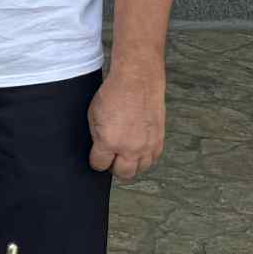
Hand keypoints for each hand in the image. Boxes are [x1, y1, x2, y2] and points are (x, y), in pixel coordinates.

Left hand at [88, 66, 165, 181]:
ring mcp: (147, 145)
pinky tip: (139, 150)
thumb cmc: (113, 94)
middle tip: (111, 159)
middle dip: (114, 168)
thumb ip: (97, 136)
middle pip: (123, 173)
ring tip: (125, 155)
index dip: (96, 161)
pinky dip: (145, 158)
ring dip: (132, 165)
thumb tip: (99, 148)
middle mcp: (130, 148)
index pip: (100, 164)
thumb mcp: (93, 115)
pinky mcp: (159, 140)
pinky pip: (153, 159)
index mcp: (109, 142)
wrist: (137, 80)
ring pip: (140, 169)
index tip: (97, 157)